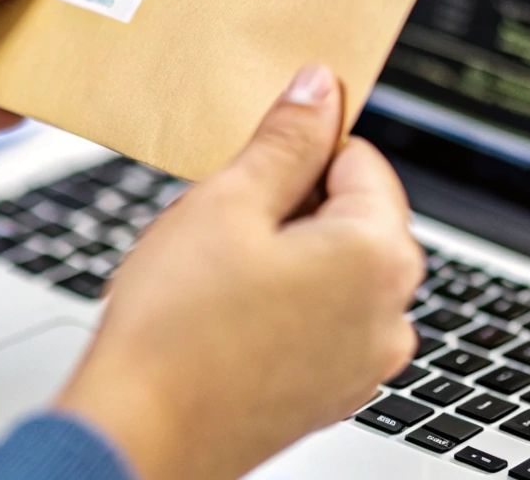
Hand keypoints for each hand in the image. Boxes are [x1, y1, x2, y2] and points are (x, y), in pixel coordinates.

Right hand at [55, 64, 423, 479]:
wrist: (138, 438)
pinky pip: (321, 322)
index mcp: (380, 256)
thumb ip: (287, 140)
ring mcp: (365, 362)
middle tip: (222, 221)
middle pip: (354, 216)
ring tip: (216, 272)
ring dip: (285, 256)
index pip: (359, 158)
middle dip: (291, 205)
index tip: (251, 160)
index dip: (299, 149)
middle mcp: (391, 314)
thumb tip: (319, 91)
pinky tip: (224, 314)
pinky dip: (282, 306)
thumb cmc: (176, 332)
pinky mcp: (332, 393)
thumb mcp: (228, 202)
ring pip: (334, 271)